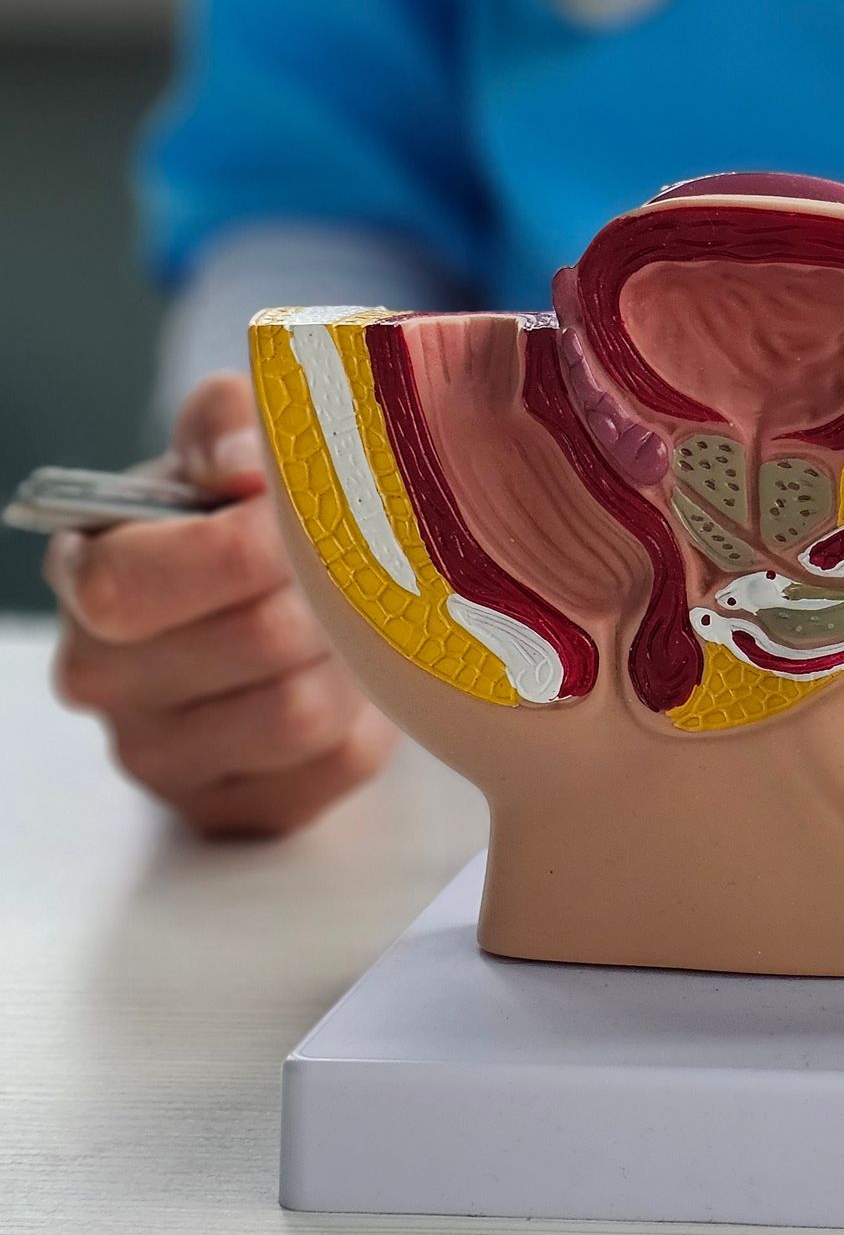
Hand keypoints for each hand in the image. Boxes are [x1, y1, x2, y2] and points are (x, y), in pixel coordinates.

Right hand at [47, 373, 394, 836]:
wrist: (281, 598)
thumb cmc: (247, 515)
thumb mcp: (231, 441)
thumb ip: (231, 424)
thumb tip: (244, 472)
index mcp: (85, 576)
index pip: (132, 583)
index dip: (240, 547)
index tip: (294, 516)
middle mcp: (102, 677)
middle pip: (253, 641)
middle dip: (328, 595)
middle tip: (358, 564)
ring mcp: (158, 757)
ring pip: (299, 713)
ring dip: (355, 660)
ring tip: (356, 622)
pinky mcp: (229, 810)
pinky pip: (333, 768)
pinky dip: (368, 720)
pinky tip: (352, 682)